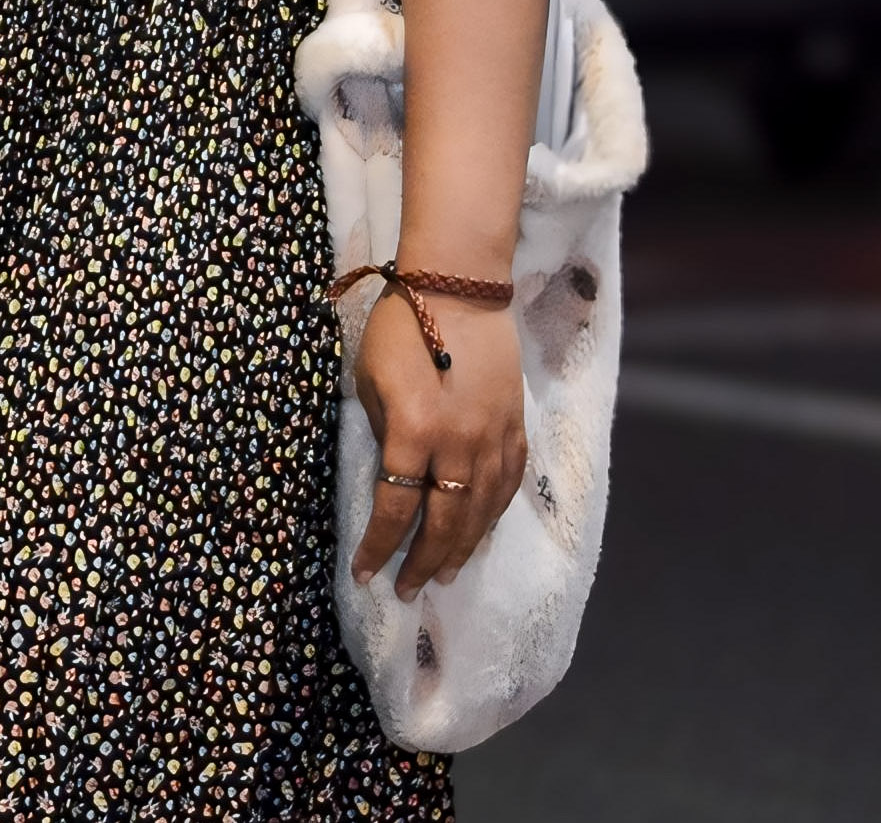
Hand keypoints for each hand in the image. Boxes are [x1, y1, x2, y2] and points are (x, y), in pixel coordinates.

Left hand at [349, 290, 528, 596]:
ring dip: (460, 548)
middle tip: (407, 590)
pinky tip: (478, 532)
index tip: (365, 574)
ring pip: (480, 512)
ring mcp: (493, 439)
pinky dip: (491, 516)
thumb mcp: (370, 379)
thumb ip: (382, 433)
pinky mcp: (516, 429)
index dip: (380, 547)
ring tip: (442, 574)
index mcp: (413, 433)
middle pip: (443, 522)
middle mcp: (458, 446)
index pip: (395, 508)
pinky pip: (506, 487)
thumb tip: (389, 473)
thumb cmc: (401, 328)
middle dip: (422, 561)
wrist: (460, 289)